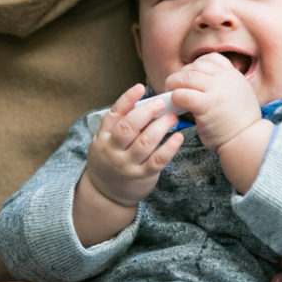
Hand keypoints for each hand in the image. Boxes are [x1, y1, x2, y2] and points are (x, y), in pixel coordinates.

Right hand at [85, 83, 182, 206]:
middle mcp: (113, 150)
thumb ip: (120, 124)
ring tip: (172, 117)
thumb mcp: (106, 141)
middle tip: (162, 103)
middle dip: (147, 112)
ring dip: (161, 126)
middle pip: (129, 127)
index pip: (114, 114)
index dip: (127, 99)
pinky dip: (169, 147)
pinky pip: (158, 160)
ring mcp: (127, 165)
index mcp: (103, 137)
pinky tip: (178, 137)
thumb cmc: (111, 159)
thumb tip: (147, 103)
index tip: (140, 87)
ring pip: (145, 142)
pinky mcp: (142, 176)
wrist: (106, 194)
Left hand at [165, 53, 260, 150]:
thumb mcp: (238, 94)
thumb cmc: (238, 123)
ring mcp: (217, 90)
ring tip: (172, 94)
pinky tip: (176, 105)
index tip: (190, 78)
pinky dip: (175, 98)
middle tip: (174, 87)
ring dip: (173, 85)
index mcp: (233, 75)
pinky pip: (183, 94)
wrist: (247, 141)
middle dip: (180, 76)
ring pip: (185, 78)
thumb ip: (222, 85)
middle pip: (194, 67)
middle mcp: (225, 79)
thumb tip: (195, 81)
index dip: (195, 67)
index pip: (209, 59)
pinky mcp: (207, 105)